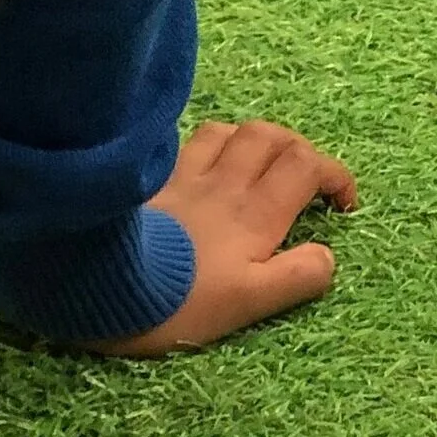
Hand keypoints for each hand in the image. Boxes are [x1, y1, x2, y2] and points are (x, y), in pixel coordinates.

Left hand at [94, 120, 357, 355]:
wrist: (95, 284)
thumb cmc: (178, 302)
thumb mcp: (248, 304)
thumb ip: (297, 277)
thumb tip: (327, 256)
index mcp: (256, 212)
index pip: (308, 166)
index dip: (335, 175)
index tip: (341, 204)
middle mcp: (224, 183)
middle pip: (272, 136)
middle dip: (298, 148)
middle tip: (303, 178)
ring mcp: (181, 176)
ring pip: (227, 132)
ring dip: (251, 141)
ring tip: (254, 166)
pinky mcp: (148, 181)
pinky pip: (183, 145)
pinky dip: (205, 147)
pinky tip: (201, 166)